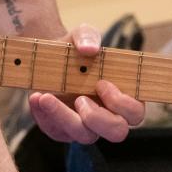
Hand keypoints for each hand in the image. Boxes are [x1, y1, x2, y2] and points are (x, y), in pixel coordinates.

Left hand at [29, 23, 144, 143]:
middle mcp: (109, 116)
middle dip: (98, 118)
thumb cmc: (75, 48)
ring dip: (64, 118)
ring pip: (85, 137)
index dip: (122, 103)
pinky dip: (44, 117)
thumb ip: (88, 36)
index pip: (135, 113)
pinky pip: (56, 132)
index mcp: (123, 97)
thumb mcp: (81, 34)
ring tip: (46, 97)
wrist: (49, 57)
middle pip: (116, 133)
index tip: (101, 83)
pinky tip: (36, 97)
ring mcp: (86, 126)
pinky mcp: (63, 130)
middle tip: (79, 98)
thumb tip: (90, 48)